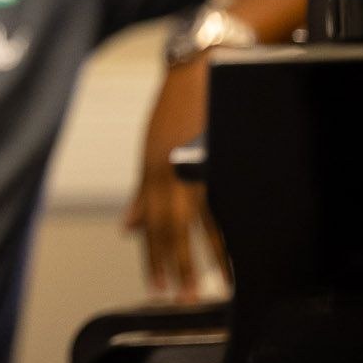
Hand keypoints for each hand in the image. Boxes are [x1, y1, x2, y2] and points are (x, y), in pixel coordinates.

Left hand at [123, 59, 228, 301]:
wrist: (205, 63)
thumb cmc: (178, 104)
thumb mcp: (151, 147)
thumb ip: (142, 192)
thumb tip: (128, 227)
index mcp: (153, 171)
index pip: (150, 225)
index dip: (152, 259)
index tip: (157, 288)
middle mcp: (169, 171)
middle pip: (170, 229)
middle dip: (174, 266)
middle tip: (179, 299)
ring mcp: (194, 164)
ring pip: (197, 222)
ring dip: (203, 258)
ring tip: (209, 287)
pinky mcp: (218, 154)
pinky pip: (222, 202)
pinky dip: (226, 230)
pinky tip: (235, 251)